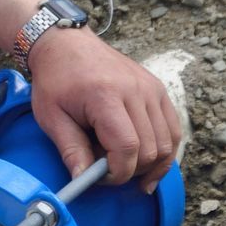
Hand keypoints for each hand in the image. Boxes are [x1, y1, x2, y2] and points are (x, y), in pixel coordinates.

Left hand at [26, 25, 182, 189]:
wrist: (66, 44)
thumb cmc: (56, 79)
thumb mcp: (51, 117)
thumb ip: (71, 150)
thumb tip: (83, 181)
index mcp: (106, 96)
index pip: (128, 148)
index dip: (118, 173)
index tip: (100, 177)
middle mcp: (135, 91)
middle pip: (150, 149)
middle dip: (131, 170)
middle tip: (107, 171)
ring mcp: (150, 88)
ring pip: (167, 142)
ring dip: (150, 164)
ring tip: (127, 168)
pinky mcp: (157, 89)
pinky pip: (173, 128)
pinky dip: (165, 150)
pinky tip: (150, 163)